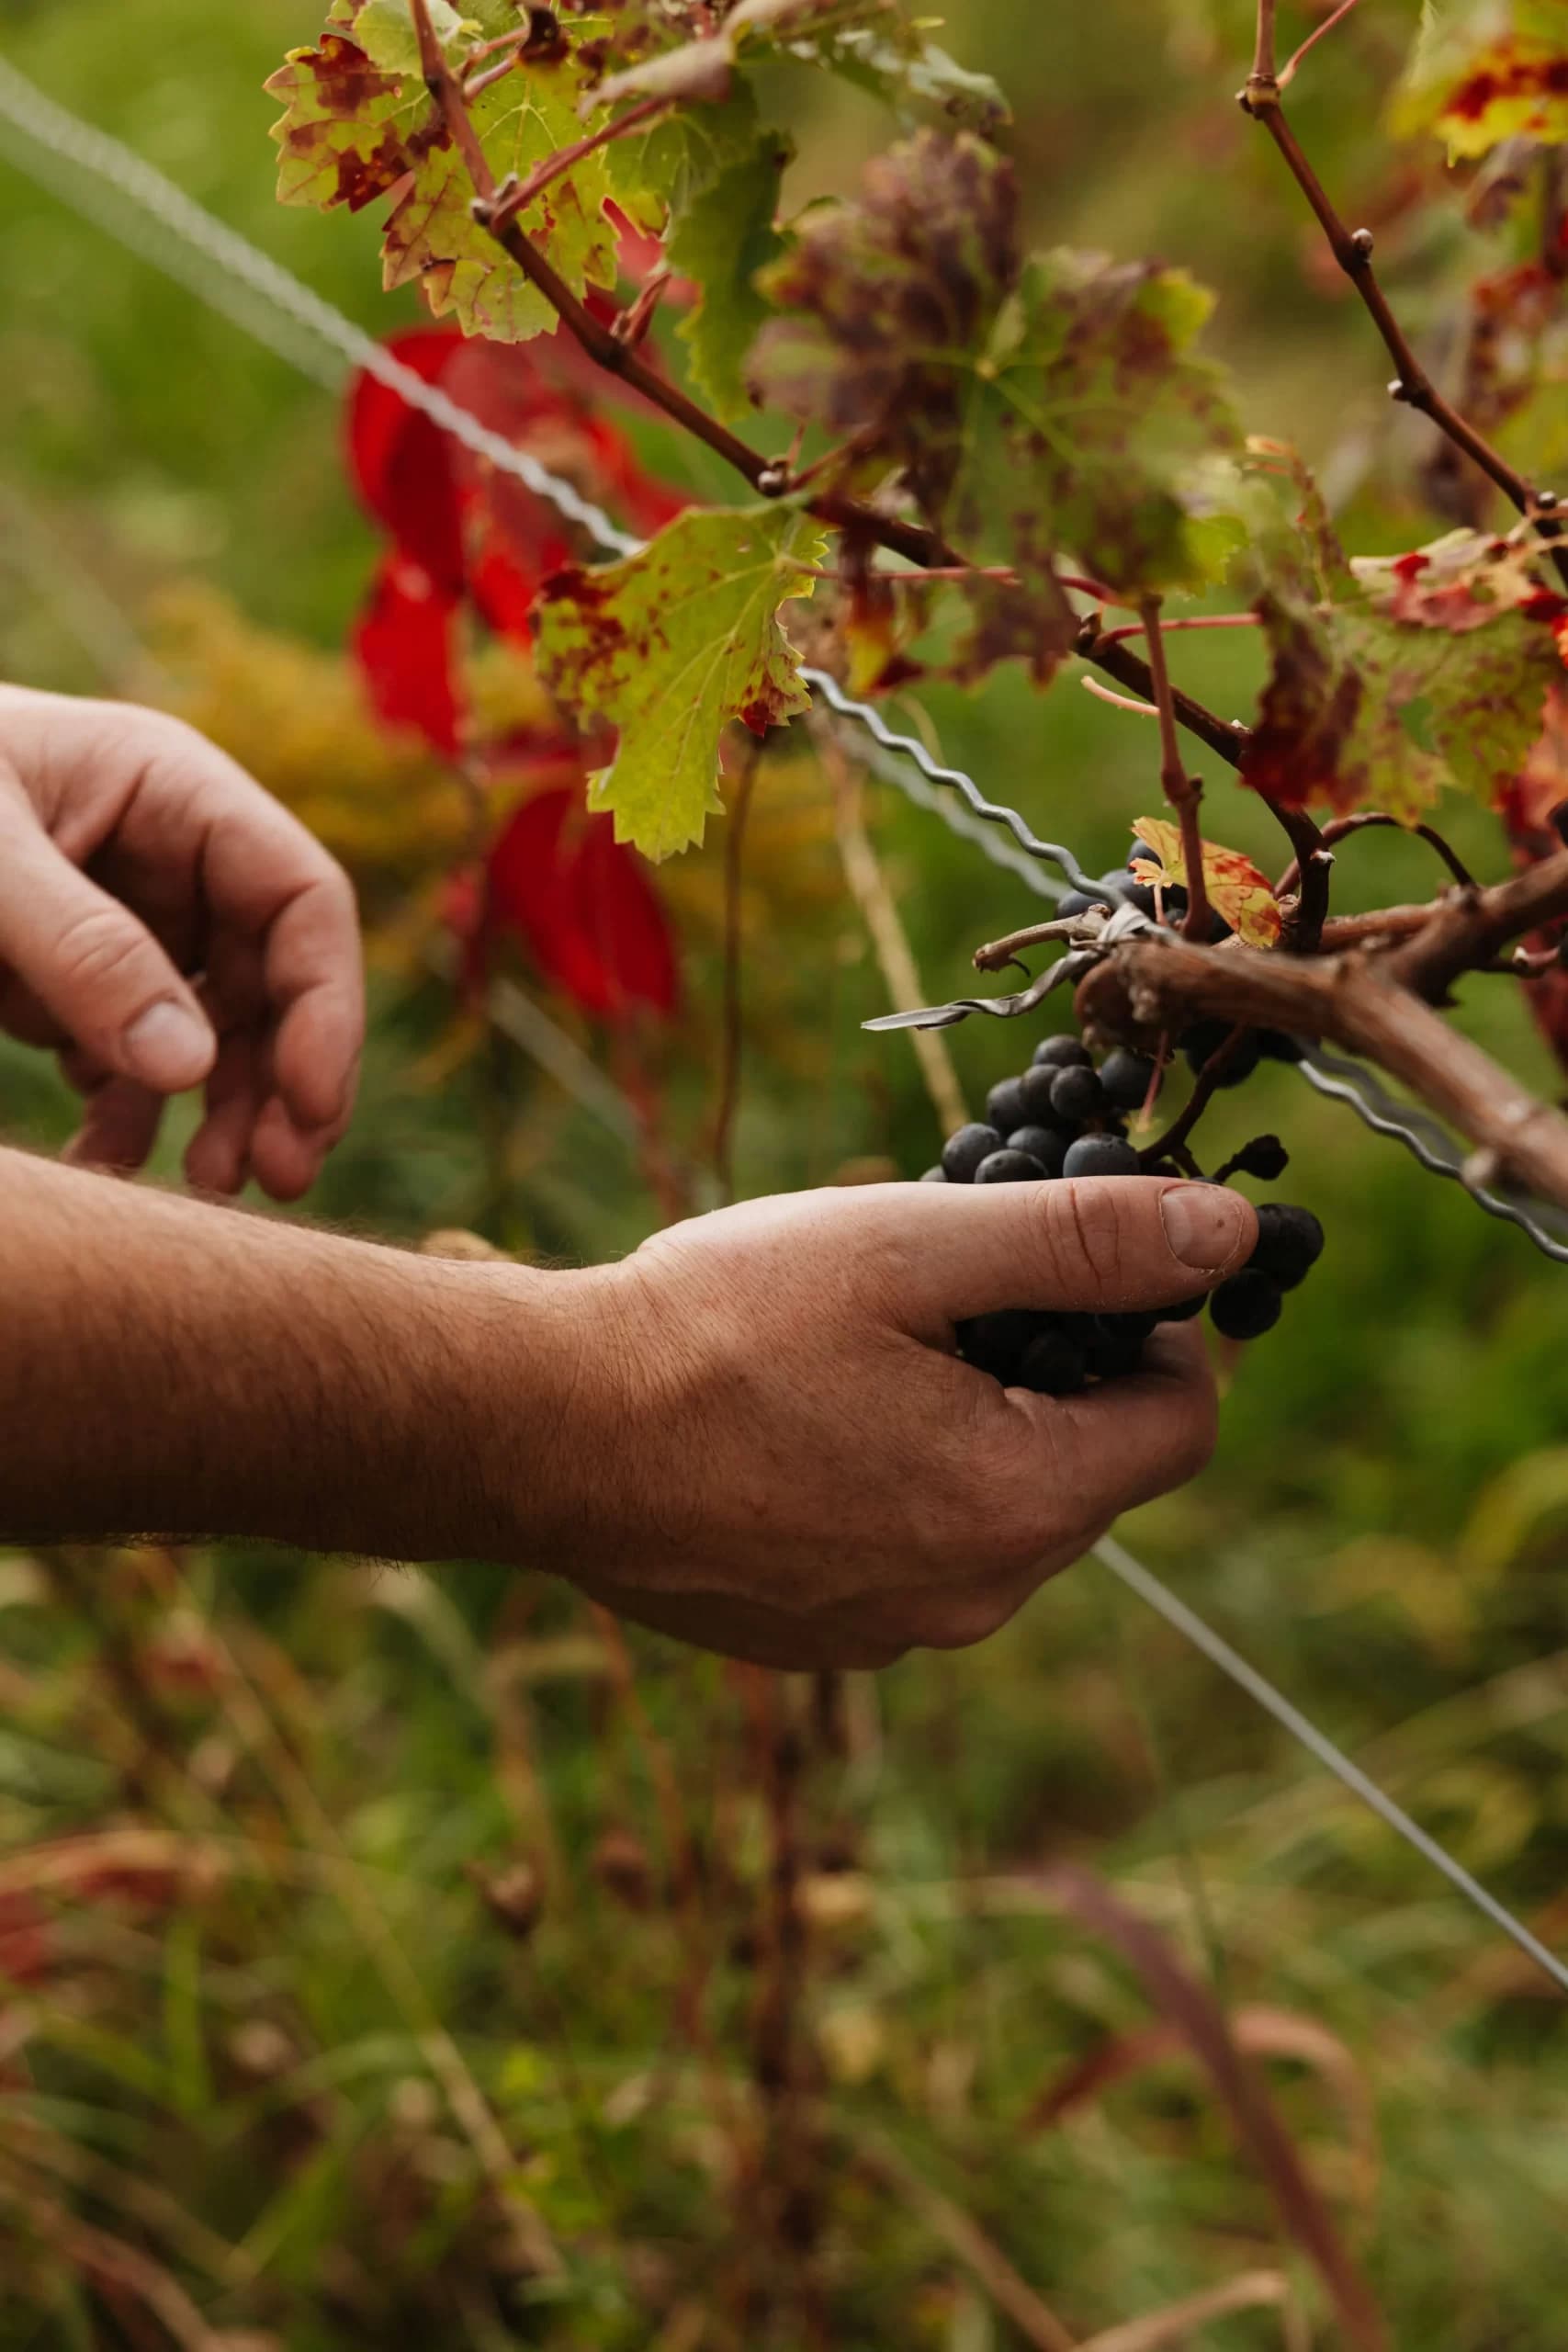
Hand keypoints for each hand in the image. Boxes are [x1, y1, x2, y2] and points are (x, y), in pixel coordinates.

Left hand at [0, 686, 362, 1198]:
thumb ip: (84, 952)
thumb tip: (193, 1068)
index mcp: (171, 788)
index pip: (298, 898)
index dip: (323, 1005)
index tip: (309, 1107)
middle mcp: (167, 854)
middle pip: (269, 977)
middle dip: (277, 1080)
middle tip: (274, 1179)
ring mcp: (124, 917)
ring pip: (210, 1028)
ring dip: (215, 1111)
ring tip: (201, 1186)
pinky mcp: (72, 976)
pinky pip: (130, 1056)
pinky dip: (125, 1116)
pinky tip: (100, 1169)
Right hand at [536, 1175, 1255, 1667]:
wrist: (535, 1433)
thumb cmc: (715, 1328)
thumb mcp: (913, 1247)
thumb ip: (1083, 1238)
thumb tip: (1232, 1231)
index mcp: (1020, 1503)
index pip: (1185, 1424)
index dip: (1156, 1329)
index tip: (1073, 1267)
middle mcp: (975, 1596)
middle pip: (1091, 1472)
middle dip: (1053, 1374)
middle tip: (946, 1295)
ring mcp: (892, 1630)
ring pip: (997, 1512)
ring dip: (969, 1427)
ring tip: (858, 1354)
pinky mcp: (818, 1638)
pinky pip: (911, 1554)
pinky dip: (893, 1484)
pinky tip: (802, 1423)